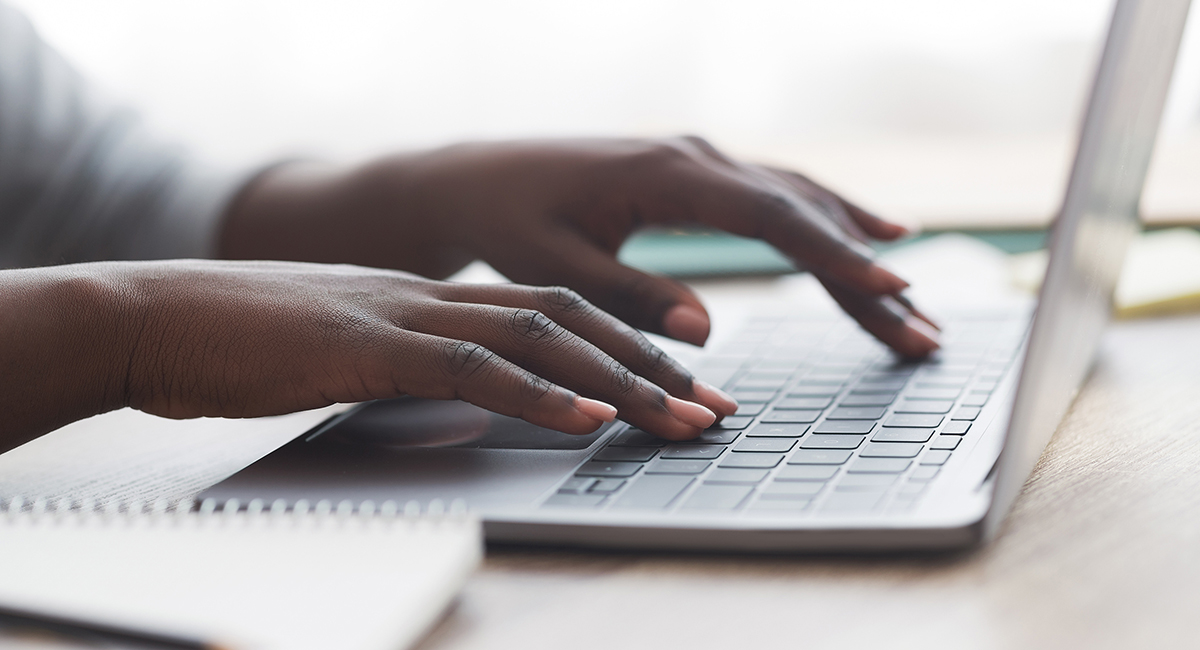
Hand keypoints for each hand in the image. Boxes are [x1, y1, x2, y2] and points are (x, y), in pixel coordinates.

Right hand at [0, 261, 736, 449]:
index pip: (555, 313)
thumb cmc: (246, 342)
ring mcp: (402, 315)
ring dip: (618, 381)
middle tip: (718, 409)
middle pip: (569, 320)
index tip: (684, 386)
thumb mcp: (351, 351)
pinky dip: (533, 394)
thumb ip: (415, 365)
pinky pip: (465, 368)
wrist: (154, 314)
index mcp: (435, 297)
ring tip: (682, 419)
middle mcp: (434, 297)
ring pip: (537, 338)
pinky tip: (585, 417)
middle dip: (651, 367)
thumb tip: (475, 398)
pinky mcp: (364, 347)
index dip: (627, 347)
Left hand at [222, 137, 939, 356]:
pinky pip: (776, 197)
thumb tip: (706, 330)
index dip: (836, 257)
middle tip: (922, 329)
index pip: (772, 217)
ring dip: (856, 248)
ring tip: (910, 300)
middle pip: (803, 211)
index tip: (891, 292)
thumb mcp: (554, 269)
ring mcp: (699, 159)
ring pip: (799, 200)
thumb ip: (628, 297)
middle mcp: (695, 155)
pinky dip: (825, 221)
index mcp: (666, 174)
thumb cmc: (505, 221)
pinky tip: (863, 237)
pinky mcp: (695, 174)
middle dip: (865, 271)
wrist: (471, 179)